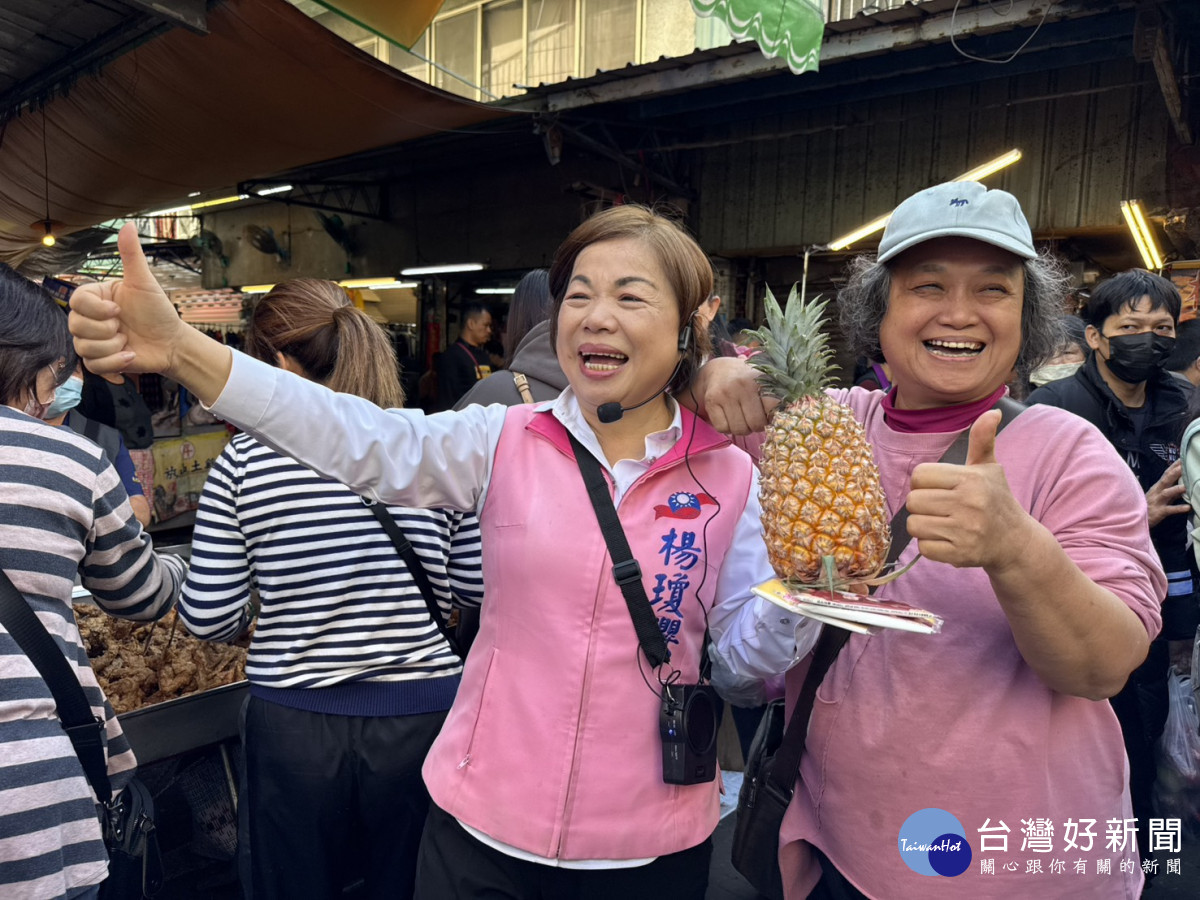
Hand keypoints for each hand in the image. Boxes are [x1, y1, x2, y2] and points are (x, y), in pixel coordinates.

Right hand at [69, 223, 188, 375]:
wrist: (171, 342)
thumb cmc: (158, 311)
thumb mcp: (144, 283)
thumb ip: (131, 256)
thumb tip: (127, 225)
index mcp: (95, 298)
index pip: (75, 301)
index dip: (96, 309)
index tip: (119, 310)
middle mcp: (89, 319)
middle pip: (75, 325)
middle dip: (106, 329)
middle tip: (125, 326)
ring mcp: (92, 341)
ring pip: (83, 347)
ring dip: (112, 346)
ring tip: (129, 341)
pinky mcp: (100, 361)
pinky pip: (93, 366)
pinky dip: (114, 363)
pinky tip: (131, 356)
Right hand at [684, 356, 777, 434]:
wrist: (717, 370)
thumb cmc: (746, 381)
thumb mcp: (762, 381)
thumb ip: (775, 397)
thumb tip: (784, 420)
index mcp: (759, 379)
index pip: (774, 408)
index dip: (773, 417)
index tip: (769, 414)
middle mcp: (742, 385)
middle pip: (756, 423)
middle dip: (757, 426)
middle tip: (754, 419)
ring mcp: (725, 393)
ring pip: (739, 429)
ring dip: (742, 429)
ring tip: (742, 418)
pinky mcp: (711, 402)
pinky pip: (722, 428)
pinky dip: (727, 428)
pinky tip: (728, 417)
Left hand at [905, 410, 1033, 571]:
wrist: (1015, 541)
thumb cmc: (995, 500)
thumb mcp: (989, 468)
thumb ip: (982, 439)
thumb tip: (992, 411)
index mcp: (971, 479)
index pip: (919, 475)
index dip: (924, 483)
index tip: (939, 488)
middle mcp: (969, 503)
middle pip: (913, 501)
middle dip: (922, 505)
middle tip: (940, 508)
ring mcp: (965, 530)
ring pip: (914, 525)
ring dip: (924, 526)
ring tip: (943, 523)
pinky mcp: (961, 554)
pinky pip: (924, 548)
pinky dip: (931, 546)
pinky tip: (948, 540)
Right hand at [1146, 460, 1188, 527]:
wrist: (1137, 519)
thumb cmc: (1150, 507)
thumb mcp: (1161, 496)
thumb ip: (1172, 490)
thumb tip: (1183, 484)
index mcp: (1158, 487)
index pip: (1167, 473)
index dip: (1174, 466)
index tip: (1183, 458)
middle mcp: (1157, 492)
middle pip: (1166, 480)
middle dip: (1175, 472)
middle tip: (1185, 466)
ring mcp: (1157, 501)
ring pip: (1167, 493)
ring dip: (1176, 489)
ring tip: (1186, 487)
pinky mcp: (1159, 512)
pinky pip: (1169, 510)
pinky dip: (1178, 508)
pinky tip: (1188, 507)